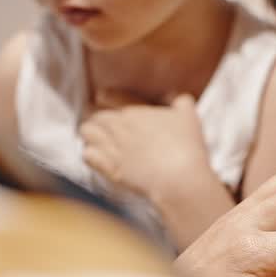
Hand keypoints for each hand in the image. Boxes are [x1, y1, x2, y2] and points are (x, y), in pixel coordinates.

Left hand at [79, 91, 214, 201]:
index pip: (111, 100)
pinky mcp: (110, 168)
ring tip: (98, 143)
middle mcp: (120, 127)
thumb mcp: (189, 117)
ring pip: (86, 133)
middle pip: (97, 117)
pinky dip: (90, 155)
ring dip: (91, 136)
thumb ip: (182, 103)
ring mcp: (113, 147)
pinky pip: (87, 155)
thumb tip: (179, 98)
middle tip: (105, 130)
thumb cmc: (186, 147)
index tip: (104, 103)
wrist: (180, 177)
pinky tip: (97, 158)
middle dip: (99, 123)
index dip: (105, 100)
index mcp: (136, 113)